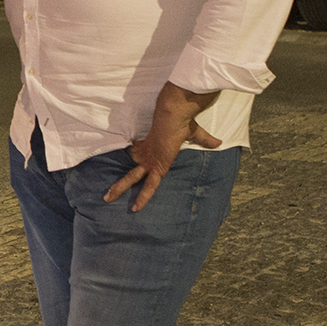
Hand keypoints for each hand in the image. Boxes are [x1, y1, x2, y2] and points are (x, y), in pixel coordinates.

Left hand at [103, 82, 221, 213]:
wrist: (174, 117)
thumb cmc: (182, 122)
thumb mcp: (195, 134)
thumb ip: (205, 140)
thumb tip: (220, 142)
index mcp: (152, 145)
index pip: (140, 153)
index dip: (136, 156)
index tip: (132, 158)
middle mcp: (147, 154)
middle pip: (132, 169)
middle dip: (120, 179)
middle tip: (108, 190)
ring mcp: (148, 161)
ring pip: (131, 178)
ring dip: (119, 188)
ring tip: (106, 198)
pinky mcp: (155, 167)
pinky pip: (149, 186)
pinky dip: (143, 197)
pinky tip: (135, 208)